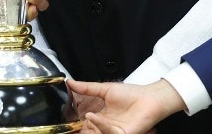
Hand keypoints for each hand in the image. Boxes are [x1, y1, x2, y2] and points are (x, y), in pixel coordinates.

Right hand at [69, 79, 183, 133]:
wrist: (149, 98)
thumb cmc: (131, 94)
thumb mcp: (104, 89)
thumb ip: (87, 88)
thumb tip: (69, 82)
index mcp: (100, 116)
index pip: (82, 123)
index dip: (73, 122)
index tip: (62, 117)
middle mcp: (104, 126)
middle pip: (86, 131)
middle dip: (77, 129)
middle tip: (66, 125)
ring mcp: (111, 131)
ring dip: (86, 129)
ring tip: (80, 119)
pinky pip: (107, 132)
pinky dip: (99, 125)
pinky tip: (93, 116)